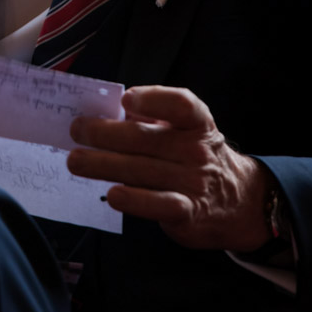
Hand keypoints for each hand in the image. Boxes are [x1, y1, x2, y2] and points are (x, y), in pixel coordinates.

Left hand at [67, 85, 271, 251]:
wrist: (236, 201)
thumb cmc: (194, 157)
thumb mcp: (184, 131)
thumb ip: (152, 120)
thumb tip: (105, 115)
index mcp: (197, 122)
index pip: (181, 104)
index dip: (154, 100)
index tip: (126, 100)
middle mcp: (198, 150)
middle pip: (146, 138)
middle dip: (104, 133)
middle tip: (76, 130)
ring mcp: (194, 182)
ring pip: (141, 170)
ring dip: (103, 165)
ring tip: (75, 161)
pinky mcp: (188, 212)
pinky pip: (158, 204)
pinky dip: (134, 200)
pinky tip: (112, 195)